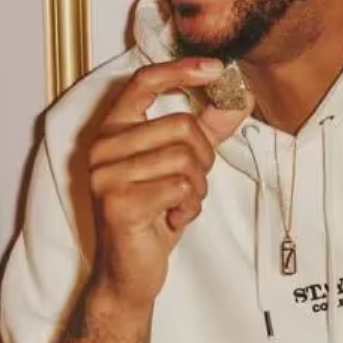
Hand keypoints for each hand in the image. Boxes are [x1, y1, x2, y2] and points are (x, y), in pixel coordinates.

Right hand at [85, 57, 252, 308]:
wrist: (128, 273)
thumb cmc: (152, 216)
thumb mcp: (181, 166)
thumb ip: (207, 128)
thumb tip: (240, 95)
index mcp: (112, 131)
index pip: (143, 81)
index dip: (181, 69)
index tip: (216, 68)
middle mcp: (102, 148)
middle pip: (180, 126)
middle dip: (202, 159)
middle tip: (190, 186)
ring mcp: (106, 175)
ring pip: (184, 159)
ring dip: (196, 188)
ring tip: (178, 205)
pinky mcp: (118, 202)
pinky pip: (180, 187)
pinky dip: (189, 207)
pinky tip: (172, 220)